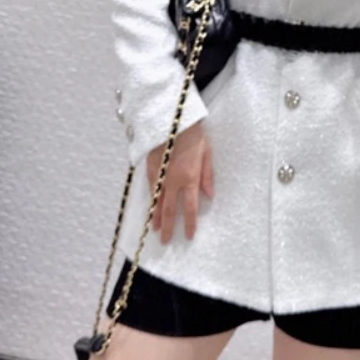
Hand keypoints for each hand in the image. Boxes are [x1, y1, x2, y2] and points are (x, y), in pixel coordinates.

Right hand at [146, 120, 213, 243]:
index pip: (189, 208)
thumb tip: (209, 195)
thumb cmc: (193, 133)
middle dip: (168, 227)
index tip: (189, 236)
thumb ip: (208, 175)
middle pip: (169, 210)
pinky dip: (150, 200)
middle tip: (165, 241)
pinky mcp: (149, 168)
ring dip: (156, 216)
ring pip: (156, 201)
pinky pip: (150, 189)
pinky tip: (150, 206)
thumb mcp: (207, 152)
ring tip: (155, 229)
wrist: (171, 118)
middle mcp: (173, 181)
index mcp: (190, 178)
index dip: (189, 224)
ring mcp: (159, 175)